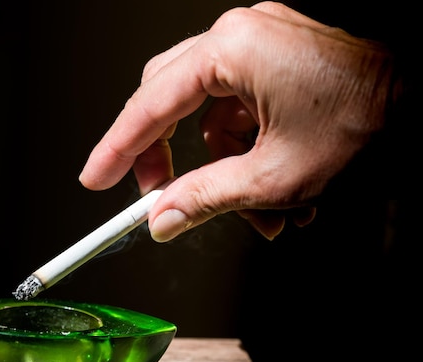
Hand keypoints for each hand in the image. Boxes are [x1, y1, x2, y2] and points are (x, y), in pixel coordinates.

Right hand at [78, 1, 393, 240]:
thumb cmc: (370, 123)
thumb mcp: (275, 176)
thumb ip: (205, 198)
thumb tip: (163, 219)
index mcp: (231, 50)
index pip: (150, 105)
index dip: (118, 148)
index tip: (96, 177)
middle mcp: (239, 36)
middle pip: (169, 98)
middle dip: (165, 156)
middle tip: (158, 196)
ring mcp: (259, 43)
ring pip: (207, 111)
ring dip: (218, 165)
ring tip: (250, 209)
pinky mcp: (276, 59)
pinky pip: (238, 108)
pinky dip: (243, 151)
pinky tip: (272, 186)